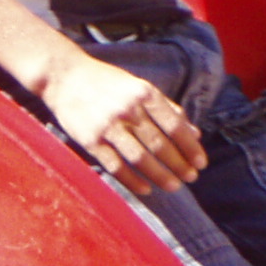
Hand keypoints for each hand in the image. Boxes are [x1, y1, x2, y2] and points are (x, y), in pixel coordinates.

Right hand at [38, 52, 207, 195]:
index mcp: (144, 93)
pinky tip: (146, 189)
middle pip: (160, 145)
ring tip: (174, 186)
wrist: (64, 76)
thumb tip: (195, 133)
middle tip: (191, 178)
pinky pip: (116, 166)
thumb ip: (167, 109)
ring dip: (160, 176)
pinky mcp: (90, 140)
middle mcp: (128, 109)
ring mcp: (108, 126)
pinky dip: (132, 181)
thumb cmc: (107, 82)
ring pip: (140, 158)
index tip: (201, 163)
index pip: (175, 125)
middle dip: (179, 165)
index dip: (190, 147)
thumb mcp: (139, 87)